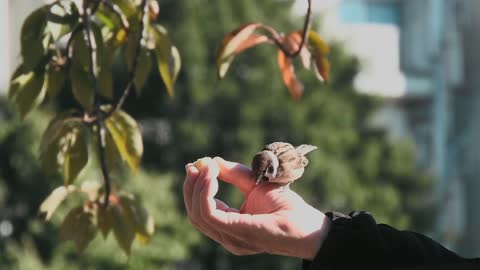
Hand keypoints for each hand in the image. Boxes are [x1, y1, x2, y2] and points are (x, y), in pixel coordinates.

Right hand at [183, 157, 330, 259]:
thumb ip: (234, 174)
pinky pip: (208, 213)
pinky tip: (211, 177)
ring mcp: (230, 237)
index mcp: (230, 226)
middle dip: (191, 187)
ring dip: (198, 187)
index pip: (202, 210)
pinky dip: (205, 193)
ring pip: (197, 214)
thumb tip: (212, 161)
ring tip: (206, 168)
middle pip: (194, 214)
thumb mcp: (255, 184)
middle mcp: (226, 236)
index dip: (195, 188)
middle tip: (195, 165)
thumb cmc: (286, 207)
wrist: (308, 224)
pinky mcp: (236, 231)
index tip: (195, 165)